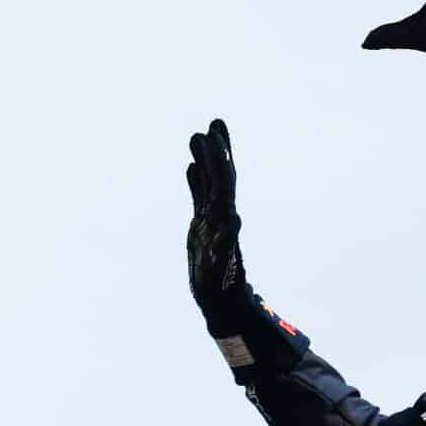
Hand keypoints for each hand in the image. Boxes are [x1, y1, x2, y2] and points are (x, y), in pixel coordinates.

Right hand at [185, 118, 246, 324]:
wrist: (221, 302)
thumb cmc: (222, 290)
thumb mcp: (222, 269)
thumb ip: (226, 245)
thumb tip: (234, 220)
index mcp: (225, 220)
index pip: (224, 182)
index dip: (220, 159)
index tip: (216, 135)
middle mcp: (220, 215)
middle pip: (219, 176)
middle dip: (216, 151)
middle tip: (214, 122)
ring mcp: (211, 220)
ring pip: (209, 183)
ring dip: (205, 160)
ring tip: (197, 135)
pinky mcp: (202, 228)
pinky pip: (199, 198)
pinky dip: (196, 181)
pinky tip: (191, 167)